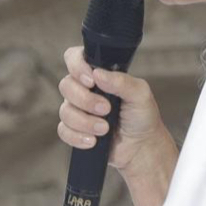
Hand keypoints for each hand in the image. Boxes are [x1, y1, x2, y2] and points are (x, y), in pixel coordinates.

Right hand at [56, 46, 173, 176]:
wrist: (142, 147)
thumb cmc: (142, 117)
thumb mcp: (140, 94)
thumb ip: (121, 81)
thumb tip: (97, 73)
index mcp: (98, 75)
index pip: (74, 58)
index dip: (77, 66)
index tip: (91, 80)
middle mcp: (84, 90)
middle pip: (66, 86)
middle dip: (85, 100)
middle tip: (106, 109)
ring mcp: (78, 110)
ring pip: (64, 111)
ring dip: (85, 121)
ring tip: (104, 129)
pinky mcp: (74, 130)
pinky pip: (63, 130)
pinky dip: (78, 136)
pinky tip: (93, 140)